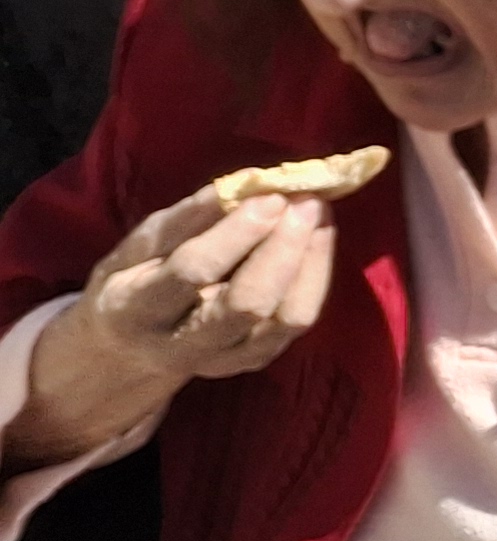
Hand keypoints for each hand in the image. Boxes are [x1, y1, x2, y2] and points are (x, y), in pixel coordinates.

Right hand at [31, 190, 339, 428]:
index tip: (270, 196)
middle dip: (284, 247)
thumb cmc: (132, 282)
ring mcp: (225, 360)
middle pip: (248, 303)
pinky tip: (318, 237)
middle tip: (306, 201)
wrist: (132, 351)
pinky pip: (297, 320)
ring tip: (319, 212)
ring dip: (311, 259)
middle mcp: (183, 346)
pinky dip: (316, 275)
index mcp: (137, 309)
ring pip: (285, 317)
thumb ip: (187, 220)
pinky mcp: (257, 360)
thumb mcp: (138, 247)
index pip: (194, 271)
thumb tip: (248, 180)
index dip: (238, 233)